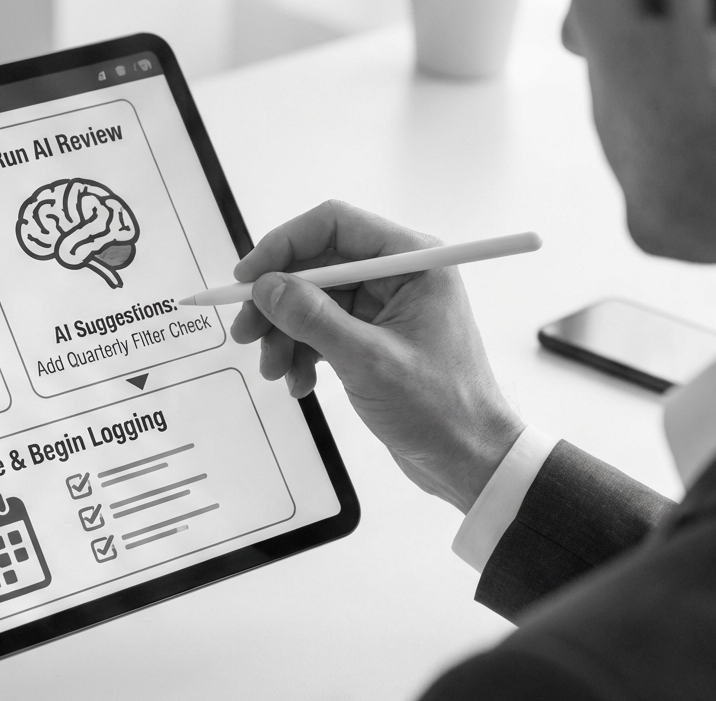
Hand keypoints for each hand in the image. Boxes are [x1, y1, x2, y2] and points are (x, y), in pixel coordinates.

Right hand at [231, 201, 524, 510]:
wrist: (468, 459)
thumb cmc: (443, 410)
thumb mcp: (368, 361)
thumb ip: (313, 319)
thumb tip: (267, 286)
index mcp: (413, 263)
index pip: (334, 226)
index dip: (284, 246)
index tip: (248, 276)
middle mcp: (399, 277)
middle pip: (317, 266)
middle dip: (278, 301)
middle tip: (246, 332)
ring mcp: (385, 308)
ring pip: (313, 302)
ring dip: (285, 334)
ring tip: (275, 369)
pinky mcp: (374, 338)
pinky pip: (323, 331)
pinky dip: (303, 353)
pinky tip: (300, 382)